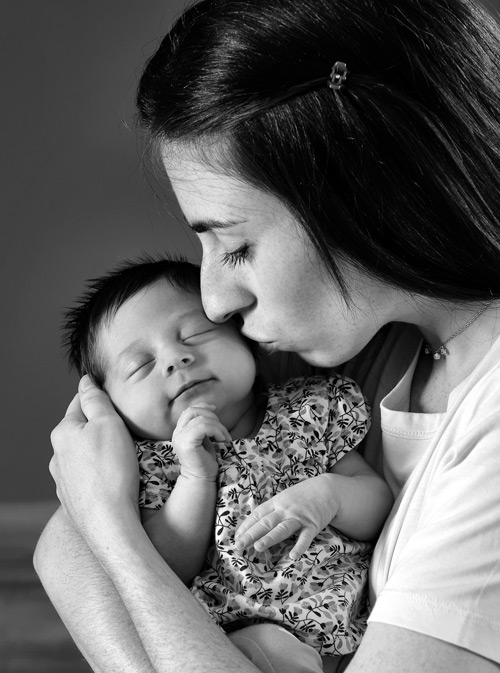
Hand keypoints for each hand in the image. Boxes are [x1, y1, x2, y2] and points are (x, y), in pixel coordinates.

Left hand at [49, 376, 139, 538]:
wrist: (110, 523)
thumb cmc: (112, 470)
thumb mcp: (109, 424)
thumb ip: (96, 401)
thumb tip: (85, 381)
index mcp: (63, 433)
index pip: (79, 404)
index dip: (97, 397)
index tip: (112, 395)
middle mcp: (57, 457)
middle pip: (80, 431)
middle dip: (98, 426)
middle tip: (124, 424)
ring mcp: (63, 481)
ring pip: (82, 456)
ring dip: (98, 451)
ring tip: (122, 453)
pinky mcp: (74, 501)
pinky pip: (87, 478)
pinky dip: (99, 473)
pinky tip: (115, 478)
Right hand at [172, 404, 230, 480]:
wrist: (200, 479)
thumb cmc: (204, 460)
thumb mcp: (203, 438)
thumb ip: (203, 425)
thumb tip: (212, 408)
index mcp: (180, 431)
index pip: (188, 410)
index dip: (202, 406)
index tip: (215, 409)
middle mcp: (177, 433)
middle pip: (193, 411)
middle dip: (211, 416)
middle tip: (222, 430)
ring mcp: (180, 438)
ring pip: (202, 419)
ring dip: (218, 426)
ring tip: (224, 437)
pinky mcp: (187, 443)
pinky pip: (204, 427)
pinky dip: (216, 431)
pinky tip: (220, 440)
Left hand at [234, 475, 338, 559]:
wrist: (327, 488)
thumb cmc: (302, 495)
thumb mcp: (284, 498)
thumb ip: (272, 509)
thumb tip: (254, 524)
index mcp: (276, 502)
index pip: (257, 515)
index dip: (246, 526)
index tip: (235, 538)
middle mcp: (285, 509)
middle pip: (266, 523)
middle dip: (251, 535)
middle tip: (238, 546)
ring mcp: (299, 517)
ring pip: (282, 529)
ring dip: (270, 538)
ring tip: (258, 547)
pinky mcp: (313, 525)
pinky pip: (305, 537)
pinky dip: (300, 547)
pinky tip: (293, 556)